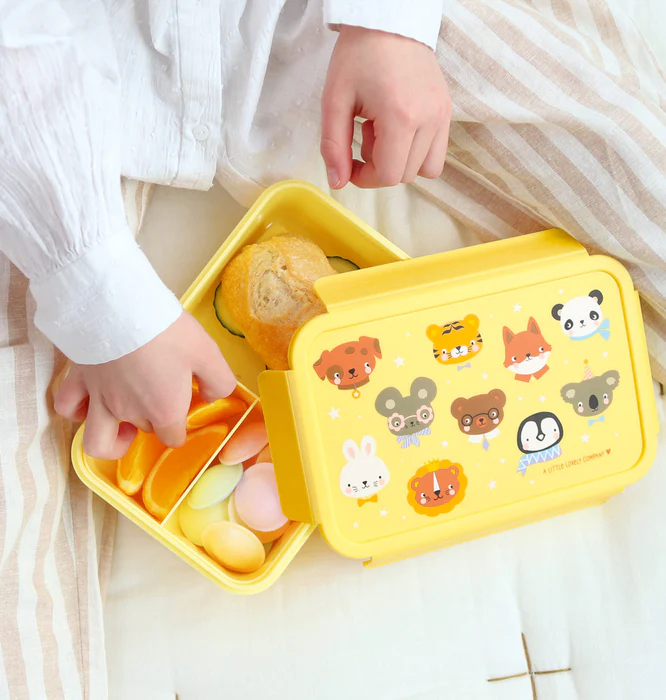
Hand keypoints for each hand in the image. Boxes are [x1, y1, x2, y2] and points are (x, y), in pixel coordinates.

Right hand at [54, 312, 235, 459]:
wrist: (118, 306)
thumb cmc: (167, 330)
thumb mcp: (208, 353)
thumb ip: (219, 382)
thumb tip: (213, 397)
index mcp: (164, 411)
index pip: (174, 439)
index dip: (181, 429)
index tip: (186, 408)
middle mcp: (130, 414)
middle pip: (145, 431)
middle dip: (156, 421)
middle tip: (163, 395)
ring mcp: (100, 401)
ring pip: (98, 442)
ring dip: (112, 442)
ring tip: (123, 428)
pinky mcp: (78, 381)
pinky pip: (69, 409)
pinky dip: (78, 413)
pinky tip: (90, 404)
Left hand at [321, 26, 450, 188]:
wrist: (390, 20)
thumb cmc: (360, 55)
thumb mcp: (334, 100)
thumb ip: (333, 146)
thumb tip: (337, 182)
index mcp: (401, 117)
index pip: (389, 175)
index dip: (365, 178)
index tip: (350, 162)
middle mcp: (429, 119)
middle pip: (405, 175)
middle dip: (380, 166)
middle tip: (365, 133)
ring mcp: (443, 115)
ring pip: (426, 169)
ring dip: (401, 162)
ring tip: (384, 133)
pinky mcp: (447, 111)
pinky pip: (437, 153)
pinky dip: (416, 152)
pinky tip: (398, 128)